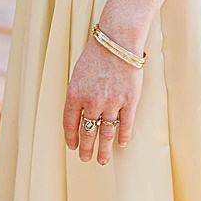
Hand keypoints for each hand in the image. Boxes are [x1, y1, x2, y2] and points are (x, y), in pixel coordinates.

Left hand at [63, 32, 142, 165]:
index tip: (72, 147)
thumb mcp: (78, 74)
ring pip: (106, 134)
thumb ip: (78, 96)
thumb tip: (79, 116)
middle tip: (85, 159)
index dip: (71, 138)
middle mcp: (92, 101)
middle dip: (86, 148)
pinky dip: (123, 137)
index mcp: (75, 94)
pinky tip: (121, 145)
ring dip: (103, 150)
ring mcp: (112, 103)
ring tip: (102, 160)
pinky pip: (125, 125)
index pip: (70, 123)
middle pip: (87, 132)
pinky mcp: (130, 101)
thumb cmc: (96, 54)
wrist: (118, 40)